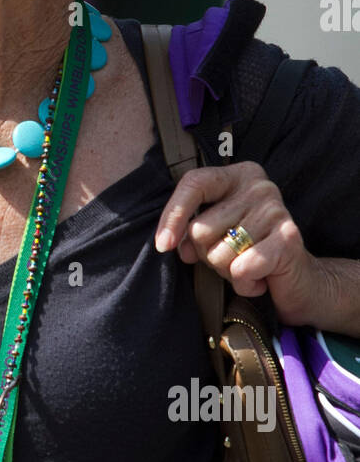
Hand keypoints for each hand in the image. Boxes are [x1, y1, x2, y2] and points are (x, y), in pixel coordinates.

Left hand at [154, 161, 322, 326]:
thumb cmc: (248, 253)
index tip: (163, 246)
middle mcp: (258, 186)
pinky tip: (259, 279)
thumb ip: (190, 233)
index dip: (172, 216)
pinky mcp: (289, 237)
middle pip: (200, 228)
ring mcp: (275, 209)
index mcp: (237, 176)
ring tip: (247, 267)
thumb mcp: (214, 236)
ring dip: (226, 272)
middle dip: (206, 255)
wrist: (298, 280)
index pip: (194, 184)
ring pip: (218, 253)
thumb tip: (171, 243)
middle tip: (231, 258)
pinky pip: (241, 269)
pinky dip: (244, 284)